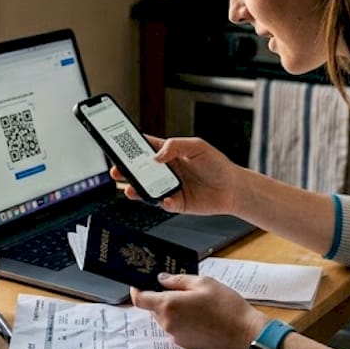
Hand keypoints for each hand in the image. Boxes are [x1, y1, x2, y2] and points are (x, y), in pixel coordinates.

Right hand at [114, 136, 242, 215]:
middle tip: (116, 170)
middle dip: (125, 170)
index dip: (130, 146)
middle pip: (139, 170)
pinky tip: (165, 199)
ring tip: (130, 189)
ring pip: (146, 189)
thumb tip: (155, 157)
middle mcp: (166, 171)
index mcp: (169, 153)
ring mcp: (169, 187)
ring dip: (136, 189)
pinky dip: (162, 202)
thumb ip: (175, 146)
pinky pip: (163, 204)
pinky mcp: (176, 203)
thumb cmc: (217, 164)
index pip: (145, 147)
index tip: (116, 145)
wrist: (233, 189)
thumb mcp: (197, 146)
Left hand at [130, 274, 269, 348]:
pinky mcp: (185, 345)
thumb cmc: (227, 308)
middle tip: (182, 290)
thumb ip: (178, 280)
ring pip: (166, 318)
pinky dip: (183, 321)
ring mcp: (176, 336)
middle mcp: (168, 323)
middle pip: (153, 308)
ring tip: (197, 303)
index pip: (139, 299)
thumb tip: (162, 279)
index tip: (140, 282)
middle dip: (162, 298)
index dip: (137, 289)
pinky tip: (202, 317)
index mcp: (169, 305)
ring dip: (174, 310)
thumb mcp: (204, 283)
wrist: (245, 335)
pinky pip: (176, 328)